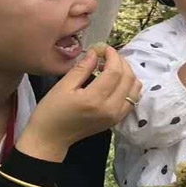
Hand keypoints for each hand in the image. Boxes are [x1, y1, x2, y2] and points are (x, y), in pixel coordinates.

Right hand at [19, 47, 141, 160]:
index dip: (112, 55)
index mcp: (95, 99)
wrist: (51, 138)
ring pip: (134, 88)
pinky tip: (115, 81)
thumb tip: (96, 52)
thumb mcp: (63, 86)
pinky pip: (132, 99)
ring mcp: (115, 116)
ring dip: (127, 73)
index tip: (104, 48)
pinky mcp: (116, 120)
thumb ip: (82, 68)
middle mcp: (110, 109)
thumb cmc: (51, 112)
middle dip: (120, 62)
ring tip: (111, 67)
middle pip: (128, 78)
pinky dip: (128, 86)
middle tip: (107, 55)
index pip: (114, 71)